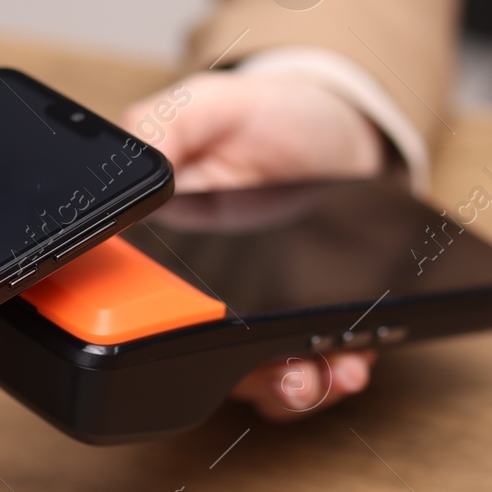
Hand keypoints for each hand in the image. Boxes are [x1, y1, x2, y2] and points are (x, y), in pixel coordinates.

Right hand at [125, 71, 385, 419]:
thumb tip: (137, 169)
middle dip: (246, 379)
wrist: (342, 129)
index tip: (187, 344)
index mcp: (170, 245)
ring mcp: (262, 310)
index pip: (145, 305)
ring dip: (295, 387)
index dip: (158, 335)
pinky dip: (337, 371)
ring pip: (265, 374)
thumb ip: (164, 127)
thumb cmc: (269, 115)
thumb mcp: (208, 104)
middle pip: (207, 360)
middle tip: (281, 375)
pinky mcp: (312, 319)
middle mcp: (211, 289)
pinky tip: (354, 358)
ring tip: (325, 374)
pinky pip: (318, 365)